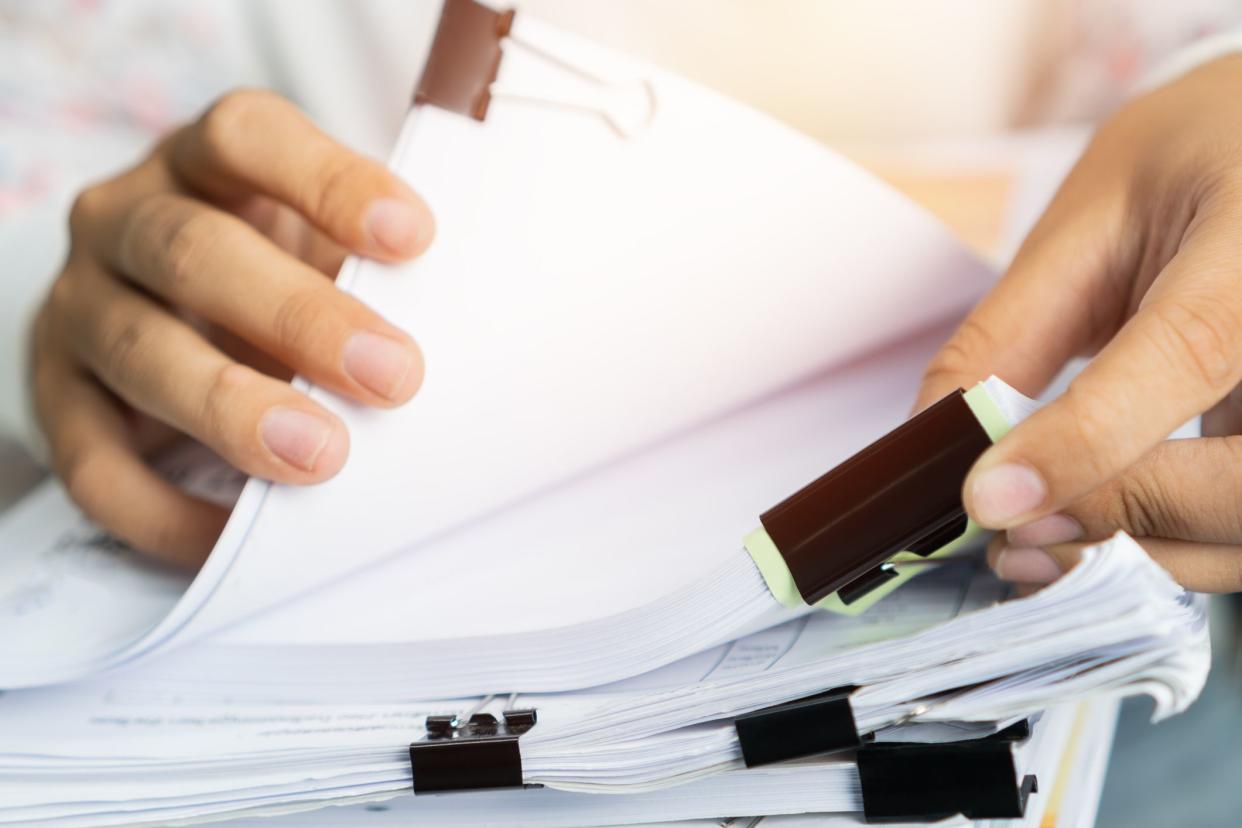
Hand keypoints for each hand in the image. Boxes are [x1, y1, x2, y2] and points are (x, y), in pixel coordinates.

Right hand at [32, 89, 433, 566]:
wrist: (179, 321)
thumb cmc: (279, 279)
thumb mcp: (322, 251)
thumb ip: (373, 276)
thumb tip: (470, 345)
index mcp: (203, 163)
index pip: (248, 136)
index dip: (328, 182)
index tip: (414, 238)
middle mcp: (125, 221)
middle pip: (195, 252)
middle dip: (299, 316)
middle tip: (393, 376)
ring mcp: (81, 307)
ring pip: (137, 348)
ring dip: (230, 406)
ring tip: (318, 455)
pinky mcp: (57, 400)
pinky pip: (93, 463)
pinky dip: (163, 506)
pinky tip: (234, 534)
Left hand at [914, 56, 1241, 591]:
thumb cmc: (1200, 157)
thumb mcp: (1095, 213)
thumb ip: (1014, 326)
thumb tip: (930, 438)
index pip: (1188, 352)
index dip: (1084, 440)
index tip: (986, 500)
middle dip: (1119, 520)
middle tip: (1008, 533)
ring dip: (1141, 561)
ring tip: (1036, 550)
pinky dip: (1171, 556)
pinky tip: (1099, 545)